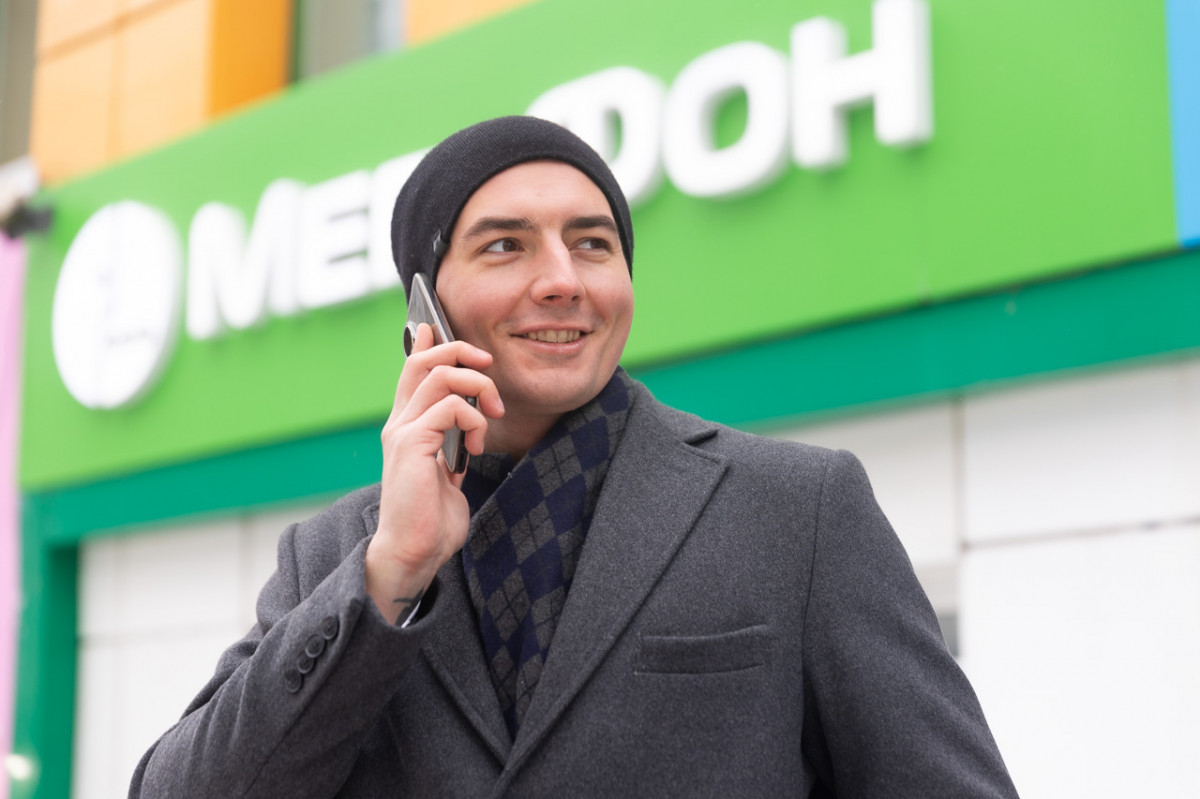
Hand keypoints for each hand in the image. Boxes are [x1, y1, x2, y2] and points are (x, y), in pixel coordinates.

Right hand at [365, 324, 503, 622]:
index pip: (411, 370)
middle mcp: (399, 423)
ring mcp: (402, 432)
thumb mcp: (446, 471)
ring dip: (477, 388)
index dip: (426, 344)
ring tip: (492, 415)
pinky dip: (474, 419)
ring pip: (441, 377)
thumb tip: (470, 423)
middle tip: (488, 368)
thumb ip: (452, 443)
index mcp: (406, 427)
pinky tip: (475, 446)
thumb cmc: (432, 518)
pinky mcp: (412, 445)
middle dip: (461, 353)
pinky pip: (450, 407)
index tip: (434, 326)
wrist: (414, 552)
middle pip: (423, 362)